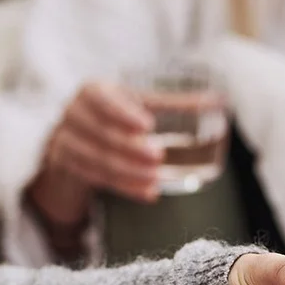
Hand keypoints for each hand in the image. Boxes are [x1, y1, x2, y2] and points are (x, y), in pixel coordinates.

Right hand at [31, 82, 163, 223]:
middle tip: (158, 156)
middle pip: (101, 132)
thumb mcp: (138, 105)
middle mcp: (74, 113)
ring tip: (156, 179)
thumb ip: (174, 104)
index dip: (124, 112)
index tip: (148, 125)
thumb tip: (219, 100)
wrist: (76, 142)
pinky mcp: (68, 166)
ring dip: (129, 171)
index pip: (103, 99)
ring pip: (98, 159)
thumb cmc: (116, 117)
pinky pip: (96, 178)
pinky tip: (148, 193)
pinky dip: (125, 187)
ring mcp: (65, 140)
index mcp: (93, 91)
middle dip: (130, 147)